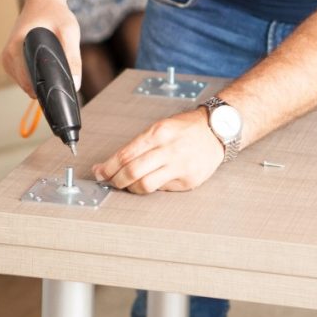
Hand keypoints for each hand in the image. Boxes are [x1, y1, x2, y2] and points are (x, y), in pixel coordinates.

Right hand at [1, 0, 81, 98]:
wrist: (42, 1)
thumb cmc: (54, 14)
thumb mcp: (69, 31)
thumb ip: (73, 57)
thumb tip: (75, 85)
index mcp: (15, 51)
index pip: (30, 84)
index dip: (49, 90)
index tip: (64, 88)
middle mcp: (8, 58)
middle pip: (29, 87)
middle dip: (48, 85)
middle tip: (64, 73)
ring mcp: (8, 61)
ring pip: (28, 84)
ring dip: (43, 80)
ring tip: (56, 63)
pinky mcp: (12, 62)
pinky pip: (27, 78)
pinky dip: (38, 75)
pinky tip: (48, 63)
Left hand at [92, 109, 224, 193]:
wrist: (217, 130)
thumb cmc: (187, 128)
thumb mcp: (161, 128)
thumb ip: (139, 145)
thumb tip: (113, 162)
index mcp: (158, 133)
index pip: (125, 154)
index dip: (108, 167)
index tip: (99, 172)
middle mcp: (168, 149)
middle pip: (132, 171)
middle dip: (115, 180)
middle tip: (110, 181)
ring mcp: (180, 166)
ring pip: (145, 184)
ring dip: (131, 188)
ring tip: (128, 185)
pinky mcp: (188, 180)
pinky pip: (163, 188)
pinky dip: (153, 187)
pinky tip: (152, 182)